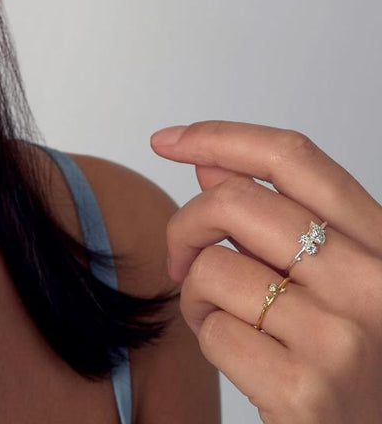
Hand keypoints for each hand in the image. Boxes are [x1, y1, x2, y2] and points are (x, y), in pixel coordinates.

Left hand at [150, 120, 381, 422]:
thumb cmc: (353, 369)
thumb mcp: (329, 282)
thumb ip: (277, 224)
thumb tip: (209, 164)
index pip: (294, 159)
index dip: (220, 137)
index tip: (167, 140)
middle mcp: (375, 284)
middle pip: (236, 201)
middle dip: (185, 225)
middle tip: (182, 261)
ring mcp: (344, 338)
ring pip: (213, 266)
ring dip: (196, 296)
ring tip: (228, 323)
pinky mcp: (308, 391)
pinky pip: (214, 331)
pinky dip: (208, 340)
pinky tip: (242, 363)